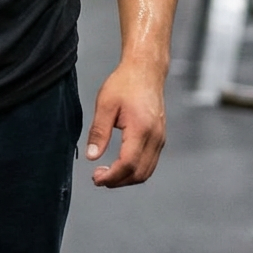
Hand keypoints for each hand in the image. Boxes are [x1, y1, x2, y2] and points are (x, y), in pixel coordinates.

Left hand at [85, 60, 166, 187]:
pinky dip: (136, 170)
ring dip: (127, 178)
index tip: (96, 178)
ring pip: (146, 171)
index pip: (128, 164)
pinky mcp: (160, 137)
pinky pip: (150, 162)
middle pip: (139, 173)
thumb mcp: (105, 104)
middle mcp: (155, 137)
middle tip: (98, 178)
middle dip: (118, 181)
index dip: (112, 177)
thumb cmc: (125, 83)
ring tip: (107, 174)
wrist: (145, 70)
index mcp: (141, 129)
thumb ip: (99, 132)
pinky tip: (121, 165)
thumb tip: (92, 156)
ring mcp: (160, 138)